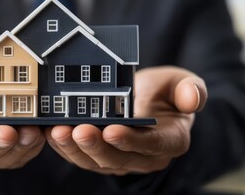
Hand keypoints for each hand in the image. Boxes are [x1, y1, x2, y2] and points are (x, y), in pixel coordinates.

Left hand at [45, 66, 206, 174]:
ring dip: (75, 148)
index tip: (112, 130)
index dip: (132, 140)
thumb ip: (190, 89)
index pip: (152, 145)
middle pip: (119, 157)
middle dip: (96, 146)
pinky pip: (83, 157)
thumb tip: (193, 99)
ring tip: (57, 131)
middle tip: (78, 130)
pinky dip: (66, 147)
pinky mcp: (102, 158)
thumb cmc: (164, 93)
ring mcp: (122, 160)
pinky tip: (51, 132)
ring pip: (96, 161)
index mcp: (170, 141)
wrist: (148, 103)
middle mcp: (146, 157)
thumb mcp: (181, 82)